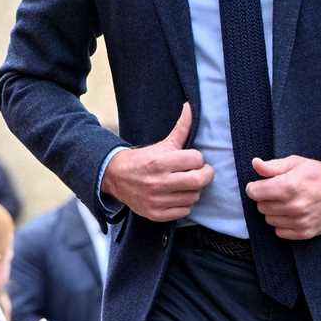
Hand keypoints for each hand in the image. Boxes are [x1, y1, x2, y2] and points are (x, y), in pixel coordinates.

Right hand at [101, 104, 213, 221]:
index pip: (196, 160)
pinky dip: (184, 204)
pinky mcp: (155, 214)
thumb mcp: (162, 144)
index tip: (192, 160)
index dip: (197, 159)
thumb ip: (181, 128)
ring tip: (185, 184)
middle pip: (198, 181)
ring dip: (193, 190)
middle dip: (205, 175)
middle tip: (200, 172)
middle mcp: (158, 182)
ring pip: (193, 197)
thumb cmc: (143, 159)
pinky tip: (177, 196)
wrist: (116, 177)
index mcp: (160, 161)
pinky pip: (183, 211)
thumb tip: (190, 107)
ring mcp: (156, 200)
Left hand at [244, 157, 320, 240]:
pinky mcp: (305, 232)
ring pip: (269, 220)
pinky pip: (280, 232)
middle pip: (261, 206)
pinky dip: (283, 224)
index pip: (253, 192)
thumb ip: (272, 166)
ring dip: (274, 212)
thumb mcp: (295, 163)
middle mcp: (294, 206)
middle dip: (266, 198)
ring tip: (288, 202)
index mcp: (288, 186)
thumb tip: (255, 163)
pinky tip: (292, 214)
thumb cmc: (318, 174)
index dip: (255, 187)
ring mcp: (300, 221)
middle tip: (279, 192)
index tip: (262, 185)